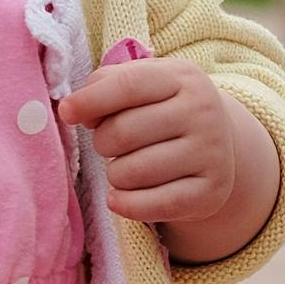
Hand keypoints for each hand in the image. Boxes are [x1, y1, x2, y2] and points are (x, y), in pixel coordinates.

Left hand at [59, 53, 245, 226]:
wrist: (218, 147)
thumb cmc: (164, 111)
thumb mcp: (145, 84)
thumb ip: (106, 84)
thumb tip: (74, 109)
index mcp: (184, 78)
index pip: (128, 85)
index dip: (91, 100)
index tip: (67, 113)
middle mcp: (203, 112)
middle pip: (124, 132)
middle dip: (102, 142)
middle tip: (109, 145)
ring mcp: (212, 153)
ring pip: (132, 172)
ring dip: (115, 175)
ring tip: (125, 168)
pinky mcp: (211, 192)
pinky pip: (153, 205)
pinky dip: (125, 204)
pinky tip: (118, 198)